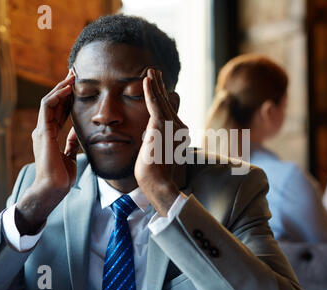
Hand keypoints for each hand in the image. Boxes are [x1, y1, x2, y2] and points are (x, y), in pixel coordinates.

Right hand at [15, 69, 79, 234]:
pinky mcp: (43, 132)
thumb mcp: (70, 154)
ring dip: (61, 87)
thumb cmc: (61, 176)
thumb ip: (71, 142)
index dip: (68, 98)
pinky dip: (57, 97)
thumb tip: (77, 132)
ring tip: (72, 76)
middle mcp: (43, 130)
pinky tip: (68, 89)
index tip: (78, 86)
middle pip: (54, 102)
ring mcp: (42, 130)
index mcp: (50, 134)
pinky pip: (48, 108)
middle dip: (64, 87)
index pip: (59, 110)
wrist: (53, 188)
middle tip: (75, 73)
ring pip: (49, 101)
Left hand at [134, 68, 187, 215]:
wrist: (159, 182)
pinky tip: (146, 79)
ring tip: (150, 70)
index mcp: (179, 134)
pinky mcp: (161, 126)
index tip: (157, 87)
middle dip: (160, 86)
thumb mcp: (161, 157)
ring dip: (155, 83)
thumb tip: (152, 141)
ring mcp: (172, 125)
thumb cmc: (158, 175)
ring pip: (161, 100)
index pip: (169, 112)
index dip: (162, 98)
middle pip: (167, 102)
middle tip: (154, 72)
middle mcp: (179, 127)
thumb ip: (159, 145)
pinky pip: (155, 104)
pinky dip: (150, 90)